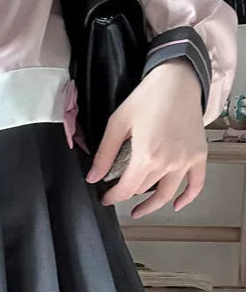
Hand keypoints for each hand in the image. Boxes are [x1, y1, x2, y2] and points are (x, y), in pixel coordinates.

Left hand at [84, 58, 206, 216]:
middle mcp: (168, 163)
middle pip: (144, 189)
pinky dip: (187, 197)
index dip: (113, 197)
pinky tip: (176, 205)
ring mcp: (186, 161)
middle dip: (128, 193)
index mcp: (146, 156)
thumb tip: (92, 178)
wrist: (177, 81)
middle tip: (118, 191)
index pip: (126, 189)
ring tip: (139, 211)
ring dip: (152, 205)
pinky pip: (196, 184)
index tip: (105, 198)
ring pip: (167, 192)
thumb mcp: (118, 123)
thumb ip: (105, 153)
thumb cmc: (146, 98)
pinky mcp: (199, 155)